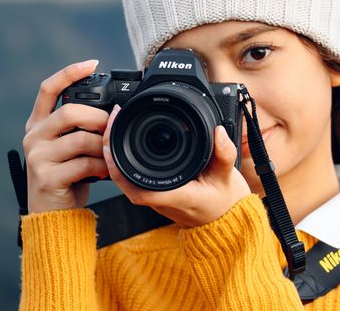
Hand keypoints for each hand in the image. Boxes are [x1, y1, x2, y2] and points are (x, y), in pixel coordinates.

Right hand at [22, 60, 111, 213]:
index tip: (92, 63)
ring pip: (80, 139)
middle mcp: (34, 137)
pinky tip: (106, 171)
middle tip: (111, 128)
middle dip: (97, 118)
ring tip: (110, 155)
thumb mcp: (70, 147)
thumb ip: (81, 128)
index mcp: (38, 124)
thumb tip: (113, 113)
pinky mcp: (48, 177)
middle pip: (69, 112)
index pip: (48, 89)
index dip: (69, 73)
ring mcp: (38, 157)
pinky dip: (101, 166)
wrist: (54, 215)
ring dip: (103, 146)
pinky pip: (84, 164)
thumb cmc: (67, 177)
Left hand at [102, 104, 251, 227]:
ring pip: (126, 179)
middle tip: (113, 120)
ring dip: (116, 154)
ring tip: (115, 125)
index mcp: (176, 197)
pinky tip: (124, 141)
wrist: (226, 219)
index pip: (139, 191)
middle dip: (112, 151)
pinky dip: (124, 158)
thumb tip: (218, 132)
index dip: (119, 170)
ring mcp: (157, 197)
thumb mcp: (228, 177)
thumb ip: (224, 155)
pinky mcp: (156, 191)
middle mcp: (162, 199)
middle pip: (125, 180)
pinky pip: (133, 177)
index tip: (111, 146)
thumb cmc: (225, 201)